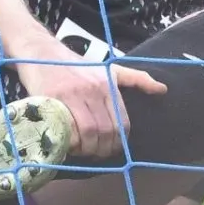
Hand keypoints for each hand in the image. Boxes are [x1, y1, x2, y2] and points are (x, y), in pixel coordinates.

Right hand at [17, 56, 165, 159]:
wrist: (41, 51)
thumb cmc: (75, 64)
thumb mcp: (109, 68)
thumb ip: (136, 79)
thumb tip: (162, 90)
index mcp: (109, 85)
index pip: (121, 123)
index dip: (117, 143)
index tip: (108, 149)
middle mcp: (94, 89)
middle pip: (106, 131)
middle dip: (102, 149)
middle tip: (94, 153)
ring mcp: (74, 94)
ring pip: (89, 132)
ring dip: (86, 148)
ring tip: (81, 150)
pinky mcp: (54, 98)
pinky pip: (67, 128)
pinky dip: (69, 142)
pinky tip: (67, 143)